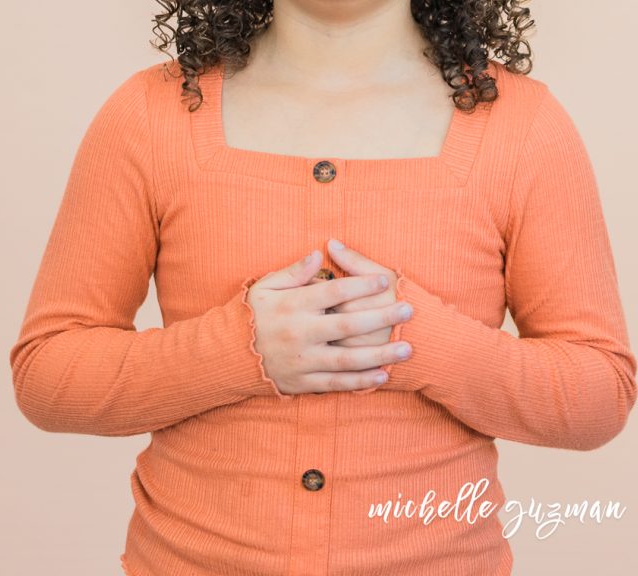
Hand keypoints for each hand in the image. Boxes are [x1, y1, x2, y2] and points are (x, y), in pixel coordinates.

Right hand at [246, 249, 412, 394]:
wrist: (229, 355)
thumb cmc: (252, 314)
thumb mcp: (266, 286)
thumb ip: (294, 271)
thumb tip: (320, 253)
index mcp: (292, 305)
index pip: (332, 292)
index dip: (360, 285)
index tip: (384, 280)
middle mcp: (300, 333)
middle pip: (348, 325)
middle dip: (381, 317)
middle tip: (409, 310)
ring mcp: (302, 361)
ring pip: (347, 360)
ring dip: (380, 355)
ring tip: (407, 349)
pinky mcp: (303, 382)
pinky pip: (336, 383)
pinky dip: (360, 381)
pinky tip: (383, 375)